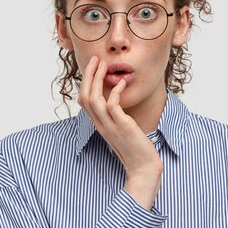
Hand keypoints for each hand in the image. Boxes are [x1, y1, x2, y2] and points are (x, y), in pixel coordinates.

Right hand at [78, 56, 162, 208]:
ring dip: (98, 79)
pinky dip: (115, 92)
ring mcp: (110, 126)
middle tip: (95, 59)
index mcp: (99, 125)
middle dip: (88, 75)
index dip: (86, 82)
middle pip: (85, 96)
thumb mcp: (121, 130)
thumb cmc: (136, 149)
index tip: (93, 67)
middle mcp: (101, 125)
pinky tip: (122, 83)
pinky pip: (112, 105)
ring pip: (94, 99)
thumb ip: (116, 117)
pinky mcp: (123, 127)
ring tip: (105, 65)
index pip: (83, 100)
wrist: (143, 168)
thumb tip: (117, 101)